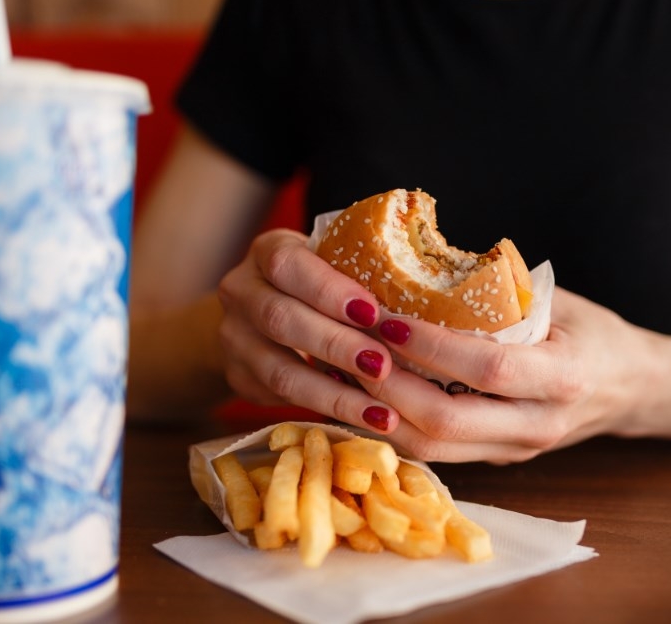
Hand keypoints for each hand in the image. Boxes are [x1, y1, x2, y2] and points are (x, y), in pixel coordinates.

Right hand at [216, 229, 404, 434]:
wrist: (263, 314)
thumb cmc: (322, 283)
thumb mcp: (334, 264)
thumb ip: (366, 272)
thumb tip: (436, 299)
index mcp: (268, 252)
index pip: (288, 265)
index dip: (328, 290)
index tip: (372, 312)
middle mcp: (241, 291)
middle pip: (281, 319)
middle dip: (336, 345)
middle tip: (383, 366)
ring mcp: (234, 338)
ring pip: (280, 370)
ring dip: (335, 393)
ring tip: (382, 411)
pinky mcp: (241, 378)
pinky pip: (283, 400)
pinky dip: (327, 409)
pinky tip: (364, 419)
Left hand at [360, 288, 665, 462]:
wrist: (631, 388)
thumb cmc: (591, 332)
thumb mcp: (556, 301)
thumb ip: (497, 293)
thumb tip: (417, 262)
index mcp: (564, 378)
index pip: (486, 368)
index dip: (431, 347)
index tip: (387, 318)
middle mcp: (539, 425)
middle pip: (447, 423)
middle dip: (388, 386)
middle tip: (349, 347)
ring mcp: (517, 451)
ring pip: (434, 449)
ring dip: (380, 413)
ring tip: (343, 373)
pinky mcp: (499, 462)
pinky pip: (437, 452)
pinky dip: (395, 426)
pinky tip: (364, 396)